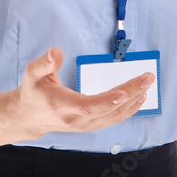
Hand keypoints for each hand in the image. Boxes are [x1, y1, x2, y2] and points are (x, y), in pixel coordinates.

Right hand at [9, 46, 152, 140]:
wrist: (29, 117)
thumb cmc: (33, 91)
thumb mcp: (32, 73)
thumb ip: (45, 63)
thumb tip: (56, 51)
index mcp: (61, 105)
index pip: (87, 106)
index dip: (106, 101)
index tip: (122, 93)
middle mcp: (75, 119)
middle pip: (107, 110)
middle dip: (130, 94)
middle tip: (147, 78)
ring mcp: (84, 125)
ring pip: (113, 116)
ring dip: (133, 101)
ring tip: (147, 85)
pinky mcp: (90, 125)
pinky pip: (113, 119)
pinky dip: (128, 110)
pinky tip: (139, 98)